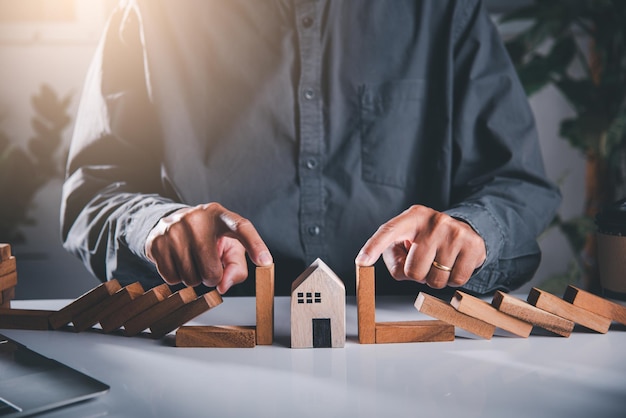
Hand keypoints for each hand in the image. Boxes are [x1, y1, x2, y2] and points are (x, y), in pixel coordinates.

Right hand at [145, 203, 271, 293]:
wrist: (171, 223)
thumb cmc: (209, 238)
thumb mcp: (229, 247)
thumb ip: (237, 268)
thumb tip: (223, 286)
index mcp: (220, 215)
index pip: (242, 228)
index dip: (255, 245)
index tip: (265, 262)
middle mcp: (197, 218)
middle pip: (212, 270)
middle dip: (212, 277)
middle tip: (209, 265)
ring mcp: (174, 229)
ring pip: (190, 278)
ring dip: (194, 278)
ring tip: (193, 261)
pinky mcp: (156, 242)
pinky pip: (171, 278)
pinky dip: (177, 278)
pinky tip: (179, 262)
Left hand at [355, 205, 485, 288]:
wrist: (464, 229)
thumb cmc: (427, 238)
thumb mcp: (406, 240)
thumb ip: (394, 257)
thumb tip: (401, 271)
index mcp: (412, 217)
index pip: (388, 231)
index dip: (373, 247)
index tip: (361, 261)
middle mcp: (434, 221)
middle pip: (413, 272)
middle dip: (417, 275)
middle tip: (425, 262)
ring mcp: (455, 232)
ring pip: (435, 280)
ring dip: (435, 279)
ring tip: (439, 261)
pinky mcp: (473, 245)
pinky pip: (456, 281)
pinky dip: (453, 280)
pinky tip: (453, 264)